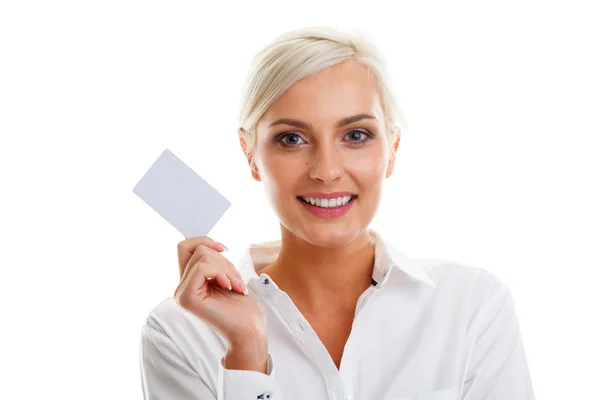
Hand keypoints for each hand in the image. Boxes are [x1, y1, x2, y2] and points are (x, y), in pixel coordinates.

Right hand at [174, 236, 267, 371]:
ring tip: (236, 285)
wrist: (250, 329)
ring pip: (201, 256)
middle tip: (236, 279)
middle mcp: (180, 288)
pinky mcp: (188, 298)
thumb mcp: (226, 274)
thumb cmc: (242, 305)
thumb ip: (210, 260)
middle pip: (196, 249)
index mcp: (188, 282)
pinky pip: (202, 268)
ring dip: (226, 267)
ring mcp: (182, 294)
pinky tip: (230, 287)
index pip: (184, 247)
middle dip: (222, 259)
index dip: (204, 241)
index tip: (224, 249)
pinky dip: (221, 272)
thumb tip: (205, 242)